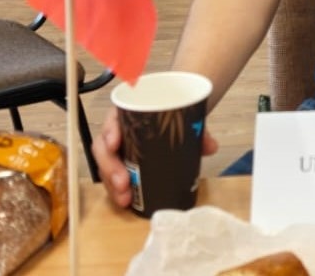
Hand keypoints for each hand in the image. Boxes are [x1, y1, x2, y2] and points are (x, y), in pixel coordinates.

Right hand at [94, 104, 218, 208]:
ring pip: (105, 167)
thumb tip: (211, 146)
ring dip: (111, 184)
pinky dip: (117, 190)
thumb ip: (198, 130)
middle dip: (110, 167)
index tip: (115, 144)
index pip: (112, 120)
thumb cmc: (173, 116)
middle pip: (103, 148)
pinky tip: (125, 201)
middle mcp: (118, 132)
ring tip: (125, 198)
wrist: (175, 119)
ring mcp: (119, 150)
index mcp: (128, 114)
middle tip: (123, 183)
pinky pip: (113, 178)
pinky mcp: (122, 166)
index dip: (110, 132)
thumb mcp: (186, 118)